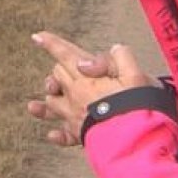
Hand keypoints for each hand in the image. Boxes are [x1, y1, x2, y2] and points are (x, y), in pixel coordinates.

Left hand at [27, 32, 154, 145]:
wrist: (138, 140)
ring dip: (47, 100)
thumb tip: (90, 60)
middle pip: (58, 76)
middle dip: (59, 70)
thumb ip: (116, 59)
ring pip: (52, 104)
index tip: (37, 36)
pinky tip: (52, 134)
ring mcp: (75, 116)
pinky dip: (57, 134)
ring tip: (43, 99)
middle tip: (64, 67)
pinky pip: (63, 135)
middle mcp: (76, 96)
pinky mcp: (80, 135)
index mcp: (87, 78)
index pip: (66, 55)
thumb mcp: (135, 74)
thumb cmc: (139, 106)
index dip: (52, 43)